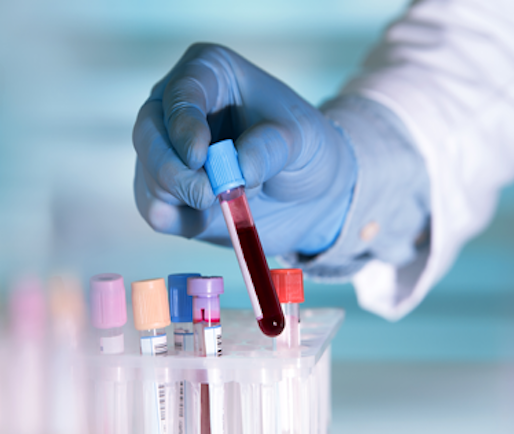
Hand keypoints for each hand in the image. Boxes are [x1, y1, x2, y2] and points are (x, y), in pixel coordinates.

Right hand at [133, 43, 355, 255]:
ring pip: (149, 177)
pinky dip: (181, 222)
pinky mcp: (169, 192)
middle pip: (148, 135)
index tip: (199, 156)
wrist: (309, 192)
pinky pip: (155, 211)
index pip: (180, 93)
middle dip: (175, 171)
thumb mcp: (304, 139)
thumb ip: (271, 147)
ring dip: (185, 198)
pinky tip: (212, 217)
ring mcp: (168, 152)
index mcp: (209, 74)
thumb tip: (237, 170)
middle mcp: (178, 109)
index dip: (183, 126)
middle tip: (210, 195)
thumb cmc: (305, 150)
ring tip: (229, 200)